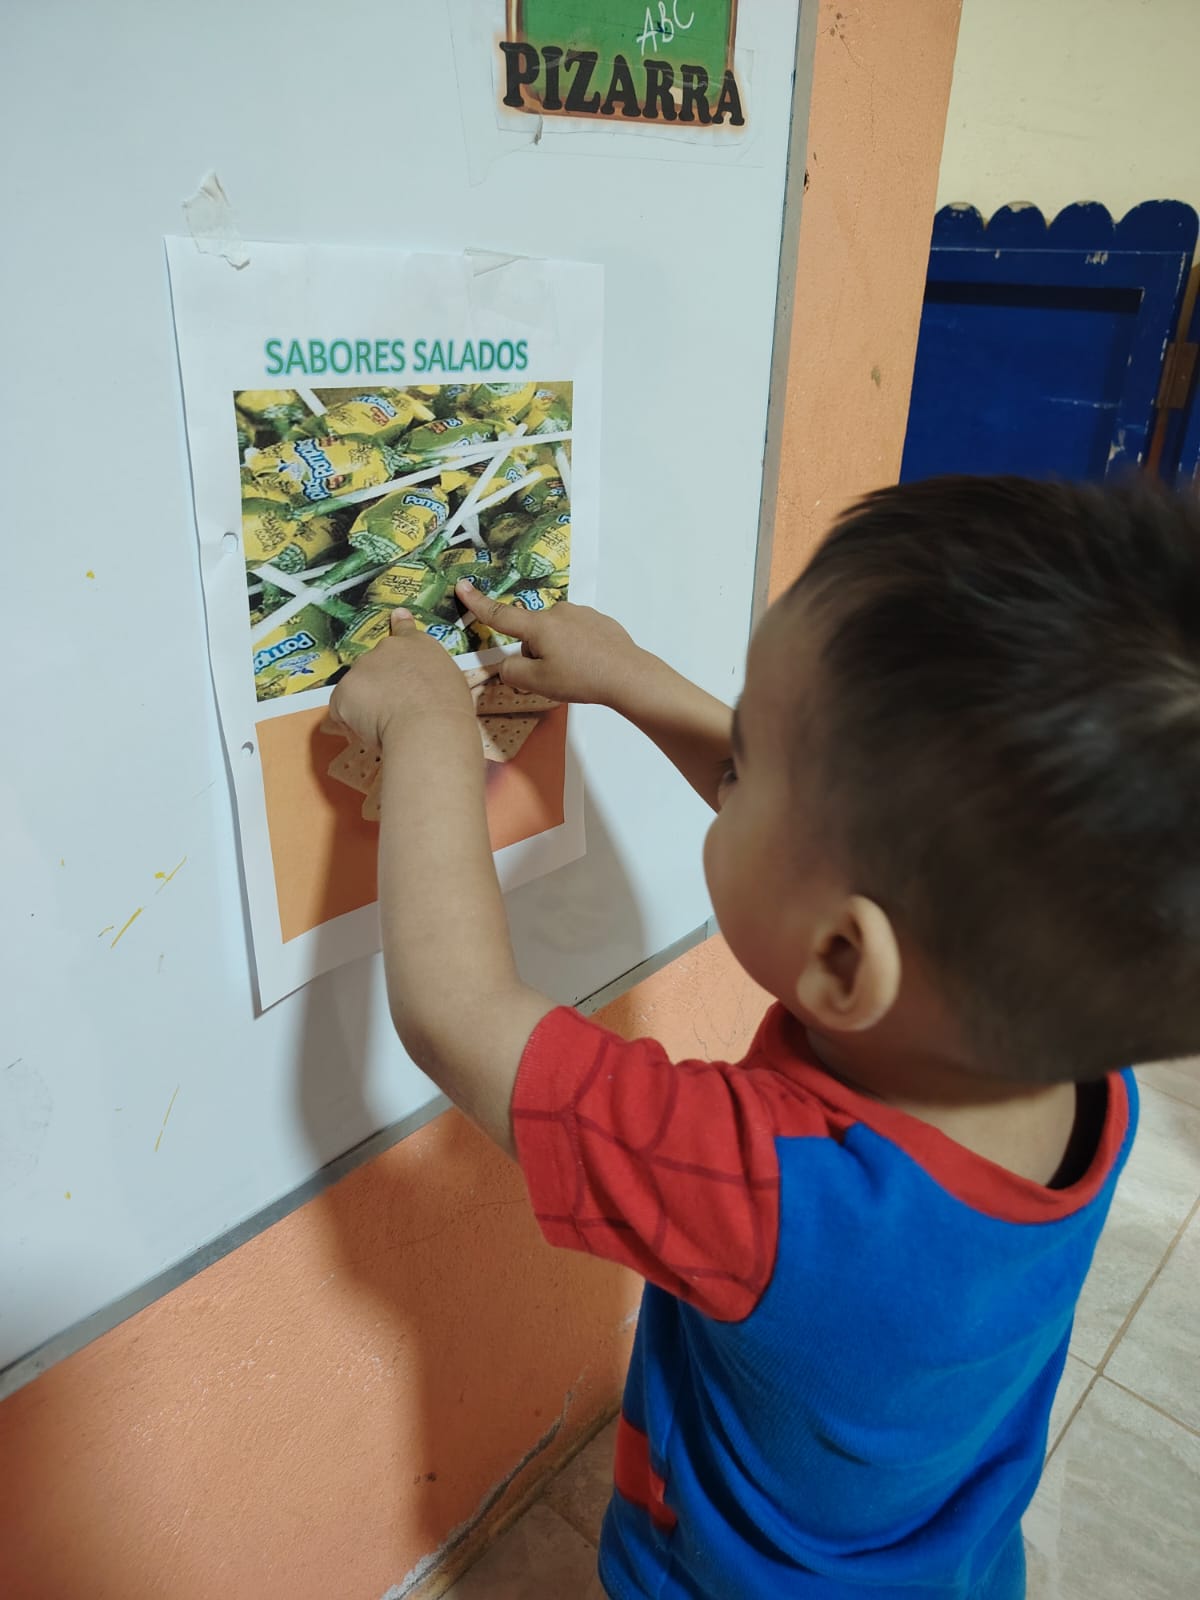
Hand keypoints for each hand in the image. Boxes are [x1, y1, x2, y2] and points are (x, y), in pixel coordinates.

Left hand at [326, 609, 474, 748]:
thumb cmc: (448, 712)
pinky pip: (341, 709)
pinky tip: (370, 732)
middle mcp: (388, 648)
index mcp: (419, 645)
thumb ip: (435, 676)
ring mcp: (364, 666)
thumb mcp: (453, 683)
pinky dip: (350, 722)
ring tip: (387, 724)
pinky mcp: (345, 688)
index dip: (400, 625)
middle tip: (396, 710)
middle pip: (376, 664)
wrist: (428, 726)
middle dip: (381, 685)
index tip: (397, 617)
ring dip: (365, 704)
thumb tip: (424, 686)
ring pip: (358, 687)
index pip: (405, 629)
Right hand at [456, 582, 643, 707]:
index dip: (478, 603)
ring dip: (558, 651)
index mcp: (538, 625)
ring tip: (577, 672)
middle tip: (555, 676)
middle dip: (536, 653)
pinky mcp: (599, 620)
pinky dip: (578, 649)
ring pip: (555, 634)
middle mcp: (558, 612)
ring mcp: (581, 614)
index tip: (463, 587)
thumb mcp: (538, 682)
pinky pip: (577, 634)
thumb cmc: (582, 678)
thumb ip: (512, 672)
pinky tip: (591, 664)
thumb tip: (507, 664)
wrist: (628, 675)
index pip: (500, 615)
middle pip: (532, 634)